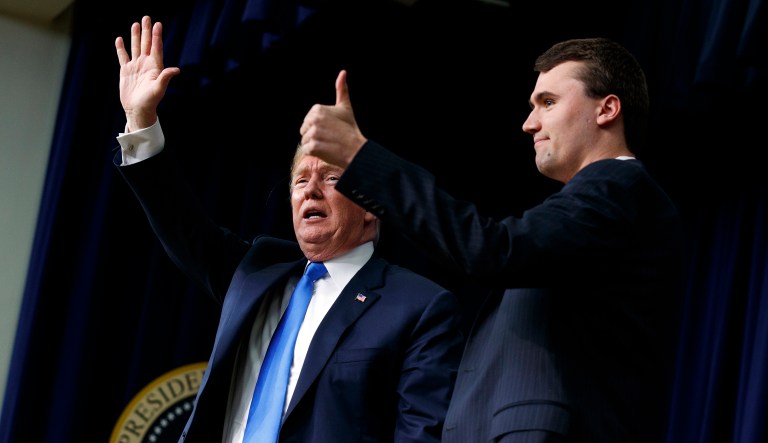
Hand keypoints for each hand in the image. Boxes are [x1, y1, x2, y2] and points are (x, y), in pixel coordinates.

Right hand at [115, 16, 179, 131]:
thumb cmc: (150, 101)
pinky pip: (123, 56)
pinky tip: (120, 39)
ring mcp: (136, 67)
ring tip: (136, 24)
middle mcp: (146, 64)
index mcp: (155, 67)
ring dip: (135, 36)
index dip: (157, 36)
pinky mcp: (126, 71)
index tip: (158, 24)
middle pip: (146, 44)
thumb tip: (177, 70)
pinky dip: (121, 48)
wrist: (138, 110)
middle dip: (146, 31)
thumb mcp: (159, 89)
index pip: (156, 48)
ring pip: (135, 47)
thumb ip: (165, 77)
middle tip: (147, 17)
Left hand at [300, 70, 366, 167]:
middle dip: (315, 135)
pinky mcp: (312, 147)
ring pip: (305, 140)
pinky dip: (314, 153)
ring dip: (314, 145)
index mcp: (317, 109)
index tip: (332, 128)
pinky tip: (325, 151)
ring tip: (328, 144)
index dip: (319, 127)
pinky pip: (306, 150)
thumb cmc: (350, 129)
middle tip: (330, 137)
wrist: (355, 149)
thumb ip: (341, 90)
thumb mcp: (345, 107)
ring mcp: (312, 133)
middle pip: (304, 130)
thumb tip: (343, 72)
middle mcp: (313, 119)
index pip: (308, 120)